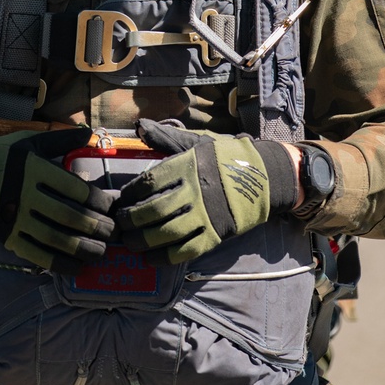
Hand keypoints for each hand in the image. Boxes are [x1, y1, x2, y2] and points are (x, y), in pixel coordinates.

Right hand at [0, 125, 114, 274]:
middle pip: (68, 215)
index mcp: (33, 168)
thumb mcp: (28, 143)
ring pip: (54, 238)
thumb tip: (89, 133)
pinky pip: (35, 254)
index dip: (98, 200)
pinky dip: (59, 263)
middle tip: (113, 233)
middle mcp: (24, 193)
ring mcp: (13, 217)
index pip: (74, 188)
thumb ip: (60, 140)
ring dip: (82, 248)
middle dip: (96, 227)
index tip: (110, 207)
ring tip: (100, 252)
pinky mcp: (4, 236)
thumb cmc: (0, 157)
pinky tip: (77, 267)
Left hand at [113, 119, 298, 264]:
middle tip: (120, 224)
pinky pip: (187, 251)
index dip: (129, 194)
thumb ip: (165, 139)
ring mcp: (206, 214)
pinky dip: (165, 257)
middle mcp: (195, 191)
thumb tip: (139, 125)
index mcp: (187, 166)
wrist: (264, 176)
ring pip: (167, 233)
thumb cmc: (224, 159)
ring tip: (130, 243)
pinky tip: (151, 258)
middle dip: (130, 221)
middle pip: (153, 210)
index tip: (120, 200)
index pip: (148, 182)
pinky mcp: (217, 234)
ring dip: (143, 241)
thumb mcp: (196, 143)